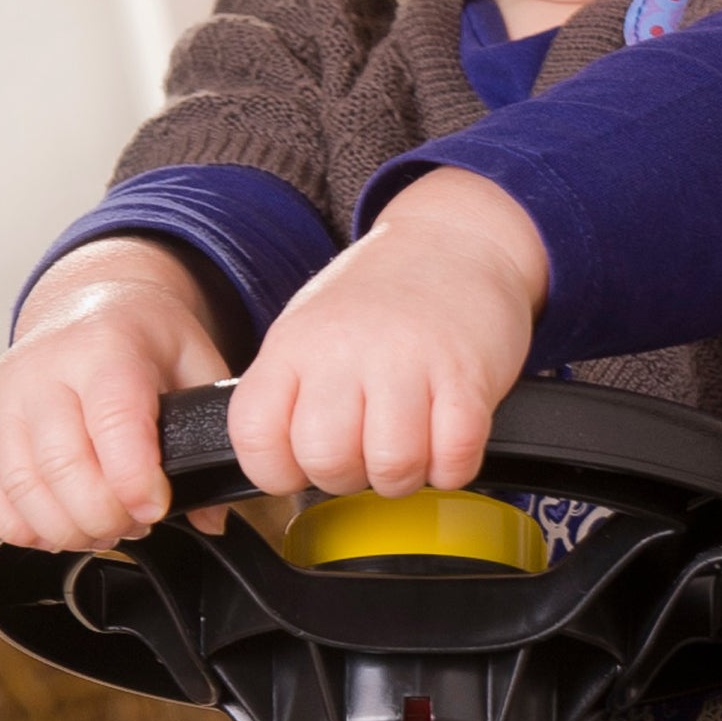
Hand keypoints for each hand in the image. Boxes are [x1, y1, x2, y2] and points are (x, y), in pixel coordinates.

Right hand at [0, 244, 233, 547]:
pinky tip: (62, 523)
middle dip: (105, 516)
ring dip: (69, 529)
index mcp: (104, 347)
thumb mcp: (196, 363)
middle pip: (62, 466)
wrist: (84, 305)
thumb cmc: (144, 340)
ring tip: (103, 526)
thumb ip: (210, 433)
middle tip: (134, 522)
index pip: (112, 421)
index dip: (134, 480)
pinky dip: (27, 527)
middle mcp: (43, 368)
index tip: (156, 507)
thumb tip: (211, 515)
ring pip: (23, 489)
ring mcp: (3, 396)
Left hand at [229, 167, 548, 501]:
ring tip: (411, 446)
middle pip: (327, 461)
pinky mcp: (466, 375)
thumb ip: (287, 394)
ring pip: (393, 467)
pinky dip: (452, 467)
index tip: (302, 463)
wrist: (454, 241)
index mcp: (293, 345)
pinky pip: (454, 457)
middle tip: (366, 452)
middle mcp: (344, 349)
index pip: (255, 436)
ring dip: (405, 476)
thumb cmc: (379, 301)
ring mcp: (407, 360)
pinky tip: (447, 441)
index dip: (279, 471)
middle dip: (350, 479)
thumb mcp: (308, 331)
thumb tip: (280, 465)